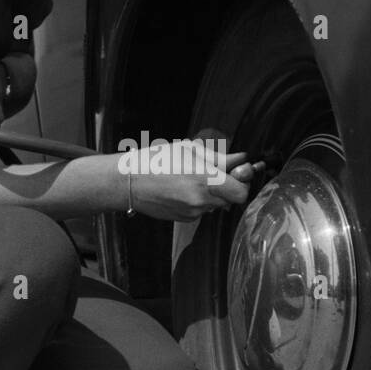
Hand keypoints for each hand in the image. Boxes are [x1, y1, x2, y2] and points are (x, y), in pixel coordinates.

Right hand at [119, 138, 268, 220]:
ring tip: (193, 177)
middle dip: (228, 186)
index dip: (243, 182)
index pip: (241, 192)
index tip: (237, 171)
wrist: (128, 182)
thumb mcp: (189, 150)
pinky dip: (200, 199)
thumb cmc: (157, 160)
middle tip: (216, 170)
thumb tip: (241, 159)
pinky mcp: (184, 219)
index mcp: (205, 181)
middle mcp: (201, 201)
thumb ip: (219, 158)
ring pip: (216, 205)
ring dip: (213, 192)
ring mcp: (193, 213)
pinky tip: (183, 187)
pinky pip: (202, 210)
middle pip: (231, 199)